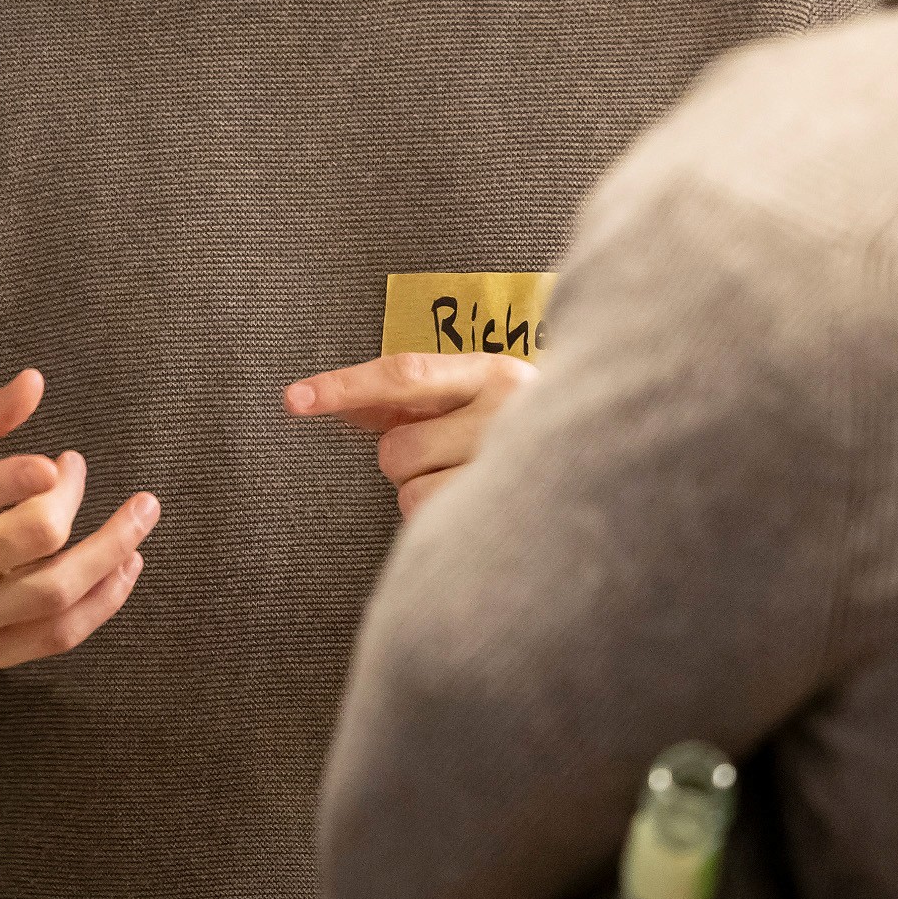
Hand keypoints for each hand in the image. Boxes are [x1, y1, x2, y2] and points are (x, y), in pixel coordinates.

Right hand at [0, 369, 160, 755]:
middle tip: (74, 465)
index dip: (21, 480)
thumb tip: (35, 380)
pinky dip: (103, 602)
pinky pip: (57, 636)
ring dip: (110, 554)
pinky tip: (126, 565)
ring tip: (142, 514)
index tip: (57, 460)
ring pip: (54, 595)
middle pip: (28, 541)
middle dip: (69, 497)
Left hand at [286, 352, 537, 519]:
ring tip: (469, 485)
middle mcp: (508, 410)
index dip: (343, 387)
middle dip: (406, 462)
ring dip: (425, 496)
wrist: (604, 458)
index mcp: (489, 372)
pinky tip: (477, 512)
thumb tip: (328, 401)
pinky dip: (440, 524)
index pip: (404, 374)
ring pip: (413, 494)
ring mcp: (515, 465)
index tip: (293, 399)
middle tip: (449, 458)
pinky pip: (434, 526)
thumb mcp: (466, 397)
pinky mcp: (513, 513)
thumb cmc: (514, 430)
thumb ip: (400, 397)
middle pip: (397, 448)